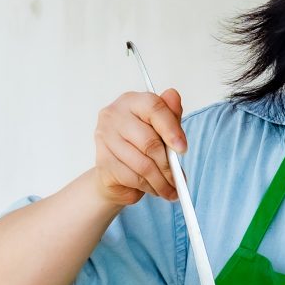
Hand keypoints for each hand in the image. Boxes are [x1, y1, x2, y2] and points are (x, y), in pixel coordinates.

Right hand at [92, 89, 187, 207]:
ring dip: (161, 181)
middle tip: (179, 179)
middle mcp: (113, 115)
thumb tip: (174, 96)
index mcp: (131, 101)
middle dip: (168, 165)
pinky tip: (155, 189)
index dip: (171, 130)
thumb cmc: (140, 145)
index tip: (183, 149)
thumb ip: (170, 115)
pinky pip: (132, 178)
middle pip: (149, 141)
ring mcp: (104, 138)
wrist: (115, 171)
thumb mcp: (160, 128)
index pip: (154, 108)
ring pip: (142, 164)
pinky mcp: (102, 162)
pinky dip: (148, 187)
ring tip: (170, 188)